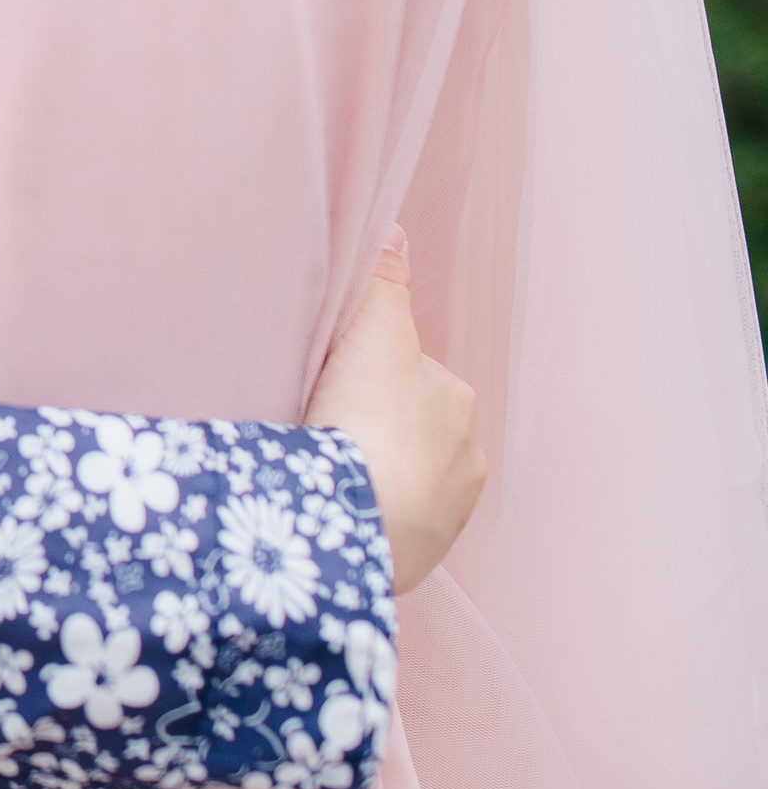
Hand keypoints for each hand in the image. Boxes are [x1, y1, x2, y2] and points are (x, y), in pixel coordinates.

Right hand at [303, 230, 485, 594]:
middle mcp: (467, 458)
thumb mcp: (368, 334)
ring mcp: (447, 514)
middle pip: (407, 429)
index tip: (328, 388)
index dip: (363, 377)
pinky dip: (367, 517)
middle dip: (373, 430)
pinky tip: (334, 512)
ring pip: (401, 480)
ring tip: (324, 477)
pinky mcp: (421, 557)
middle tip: (321, 431)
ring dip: (371, 476)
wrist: (353, 517)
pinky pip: (391, 526)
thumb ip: (380, 282)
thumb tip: (392, 231)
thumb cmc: (363, 419)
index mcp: (456, 402)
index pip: (406, 376)